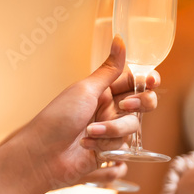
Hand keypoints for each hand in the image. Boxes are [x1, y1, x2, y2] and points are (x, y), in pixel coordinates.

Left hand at [19, 36, 158, 189]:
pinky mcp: (109, 150)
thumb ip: (110, 69)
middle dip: (138, 105)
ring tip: (89, 131)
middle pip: (143, 104)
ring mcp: (110, 129)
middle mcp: (109, 108)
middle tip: (124, 107)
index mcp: (104, 90)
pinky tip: (86, 146)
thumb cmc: (58, 118)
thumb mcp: (85, 90)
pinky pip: (124, 146)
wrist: (42, 154)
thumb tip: (120, 39)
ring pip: (133, 126)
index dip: (147, 80)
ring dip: (112, 130)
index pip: (135, 81)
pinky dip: (105, 145)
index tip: (150, 82)